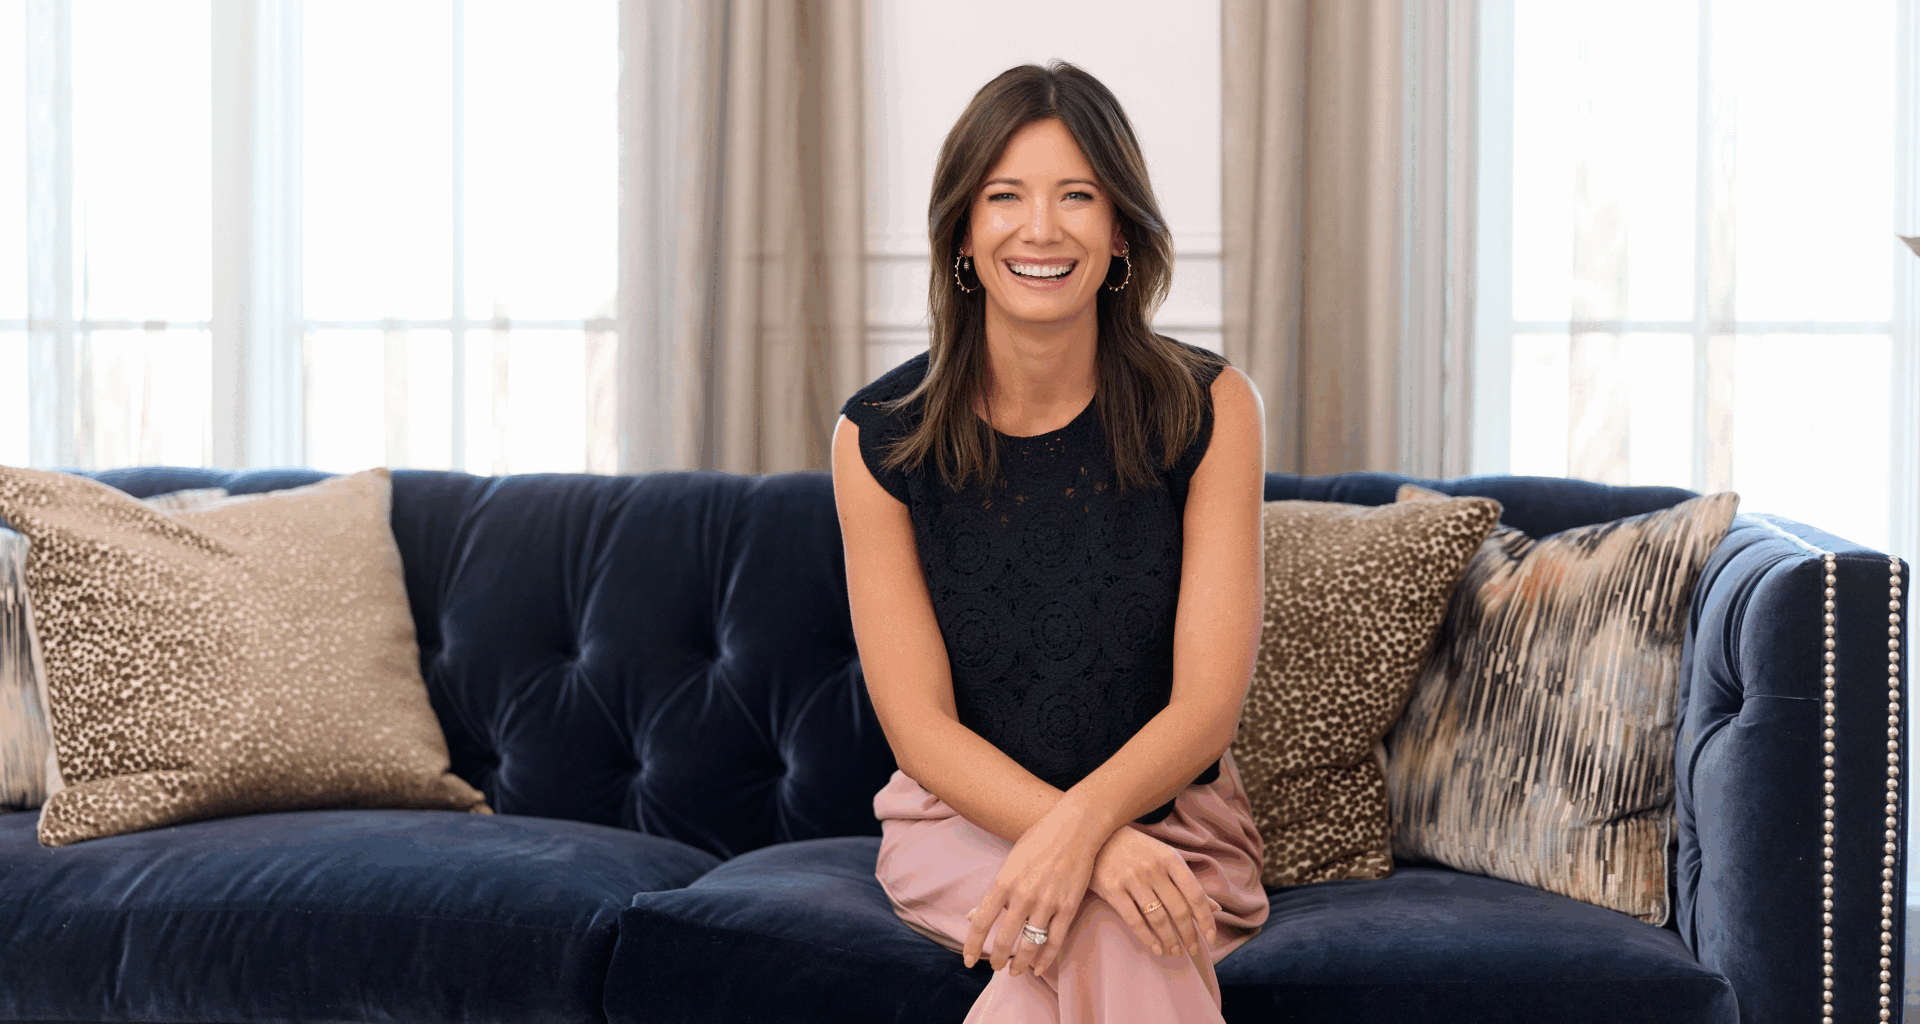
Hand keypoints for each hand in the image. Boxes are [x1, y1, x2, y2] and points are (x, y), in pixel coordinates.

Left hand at [961, 801, 1101, 977]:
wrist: (1075, 828)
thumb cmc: (1039, 840)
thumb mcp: (1010, 861)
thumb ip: (994, 892)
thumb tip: (974, 916)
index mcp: (1004, 882)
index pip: (981, 923)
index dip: (971, 946)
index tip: (968, 961)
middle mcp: (1023, 896)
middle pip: (1004, 940)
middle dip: (997, 959)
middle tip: (995, 967)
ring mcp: (1047, 903)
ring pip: (1030, 946)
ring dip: (1020, 964)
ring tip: (1015, 971)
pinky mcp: (1068, 908)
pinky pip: (1055, 942)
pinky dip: (1046, 959)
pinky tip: (1039, 968)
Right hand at [1086, 826, 1217, 961]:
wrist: (1098, 836)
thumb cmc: (1137, 849)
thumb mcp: (1166, 858)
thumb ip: (1189, 882)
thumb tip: (1216, 908)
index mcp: (1170, 859)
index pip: (1195, 894)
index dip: (1205, 919)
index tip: (1211, 938)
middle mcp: (1154, 869)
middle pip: (1178, 909)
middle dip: (1189, 934)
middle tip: (1193, 950)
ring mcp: (1132, 879)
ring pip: (1158, 918)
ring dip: (1170, 940)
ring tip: (1176, 952)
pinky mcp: (1112, 889)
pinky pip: (1134, 920)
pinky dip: (1148, 938)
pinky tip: (1157, 949)